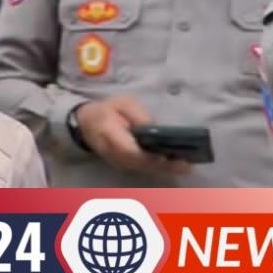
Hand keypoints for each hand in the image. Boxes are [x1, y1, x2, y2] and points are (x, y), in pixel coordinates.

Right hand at [74, 96, 192, 175]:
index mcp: (109, 133)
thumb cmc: (108, 110)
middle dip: (163, 165)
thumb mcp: (123, 103)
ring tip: (186, 166)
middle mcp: (113, 153)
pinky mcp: (124, 165)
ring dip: (165, 169)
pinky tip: (176, 165)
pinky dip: (160, 168)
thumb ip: (139, 115)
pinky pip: (143, 168)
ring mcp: (118, 162)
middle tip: (186, 165)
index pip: (128, 150)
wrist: (86, 123)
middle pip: (139, 164)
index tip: (165, 156)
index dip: (147, 156)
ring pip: (143, 169)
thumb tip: (156, 129)